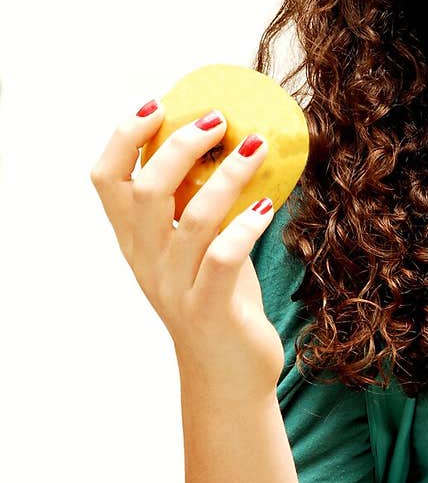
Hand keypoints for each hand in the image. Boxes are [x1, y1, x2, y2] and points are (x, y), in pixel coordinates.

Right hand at [90, 100, 284, 402]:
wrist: (227, 377)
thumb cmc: (219, 300)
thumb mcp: (198, 246)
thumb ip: (197, 204)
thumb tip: (231, 141)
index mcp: (135, 241)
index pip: (106, 181)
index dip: (125, 138)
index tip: (158, 105)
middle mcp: (147, 261)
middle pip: (145, 190)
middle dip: (180, 146)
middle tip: (219, 119)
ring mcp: (175, 287)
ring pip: (191, 220)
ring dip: (226, 176)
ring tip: (257, 146)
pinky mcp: (210, 310)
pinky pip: (224, 258)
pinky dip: (246, 224)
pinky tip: (266, 204)